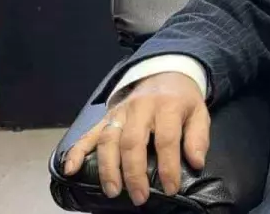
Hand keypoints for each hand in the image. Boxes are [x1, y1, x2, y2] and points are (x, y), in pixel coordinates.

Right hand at [62, 72, 209, 205]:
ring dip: (108, 167)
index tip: (170, 189)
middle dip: (134, 173)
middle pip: (132, 142)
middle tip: (139, 197)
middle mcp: (140, 108)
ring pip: (109, 140)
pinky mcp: (106, 116)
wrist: (164, 73)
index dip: (168, 167)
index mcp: (167, 106)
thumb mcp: (199, 113)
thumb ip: (198, 138)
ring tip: (113, 190)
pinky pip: (89, 133)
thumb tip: (196, 163)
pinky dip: (77, 151)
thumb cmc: (182, 100)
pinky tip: (70, 168)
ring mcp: (120, 112)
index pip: (165, 139)